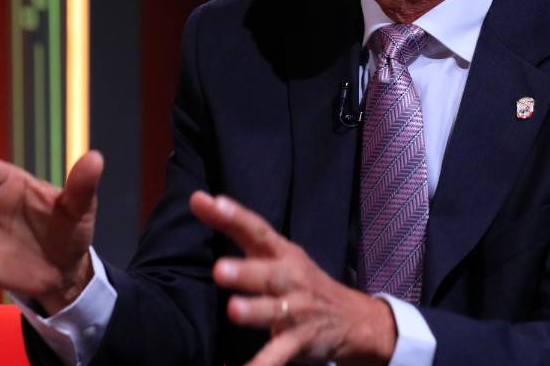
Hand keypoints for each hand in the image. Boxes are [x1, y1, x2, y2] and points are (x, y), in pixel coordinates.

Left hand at [190, 191, 395, 365]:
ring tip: (235, 310)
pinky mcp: (299, 342)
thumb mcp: (275, 251)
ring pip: (274, 312)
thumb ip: (236, 227)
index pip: (257, 229)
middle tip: (220, 270)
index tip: (209, 202)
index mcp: (283, 253)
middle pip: (268, 274)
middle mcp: (291, 279)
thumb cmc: (300, 280)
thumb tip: (197, 199)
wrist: (352, 319)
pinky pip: (277, 356)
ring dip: (255, 312)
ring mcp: (297, 311)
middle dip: (246, 272)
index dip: (235, 216)